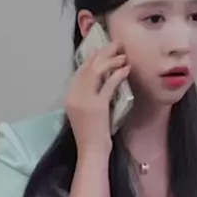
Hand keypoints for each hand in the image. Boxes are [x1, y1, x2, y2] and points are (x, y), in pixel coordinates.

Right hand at [66, 41, 130, 155]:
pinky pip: (109, 84)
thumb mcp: (85, 113)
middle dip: (103, 53)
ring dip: (111, 60)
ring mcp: (84, 100)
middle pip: (88, 66)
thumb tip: (101, 83)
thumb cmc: (91, 136)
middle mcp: (74, 95)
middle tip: (116, 44)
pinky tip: (126, 68)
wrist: (91, 151)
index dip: (93, 57)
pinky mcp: (97, 106)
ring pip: (97, 71)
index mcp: (70, 96)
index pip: (80, 70)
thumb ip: (88, 98)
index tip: (104, 50)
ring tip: (123, 54)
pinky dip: (118, 74)